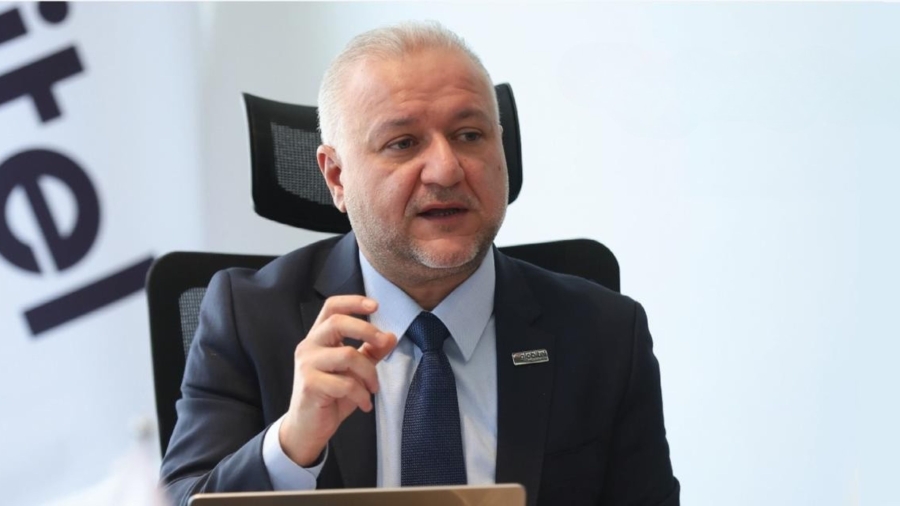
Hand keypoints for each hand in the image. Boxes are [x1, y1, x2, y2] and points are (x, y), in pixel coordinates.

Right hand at [279, 295, 396, 465]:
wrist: (307, 428)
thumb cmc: (331, 396)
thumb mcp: (355, 371)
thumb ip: (370, 352)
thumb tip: (391, 336)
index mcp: (319, 338)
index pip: (331, 307)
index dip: (353, 302)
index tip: (376, 305)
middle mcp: (309, 346)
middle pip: (337, 322)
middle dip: (367, 330)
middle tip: (384, 343)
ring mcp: (307, 365)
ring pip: (347, 355)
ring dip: (369, 373)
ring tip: (374, 388)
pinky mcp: (309, 385)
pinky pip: (345, 383)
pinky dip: (361, 394)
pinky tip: (365, 404)